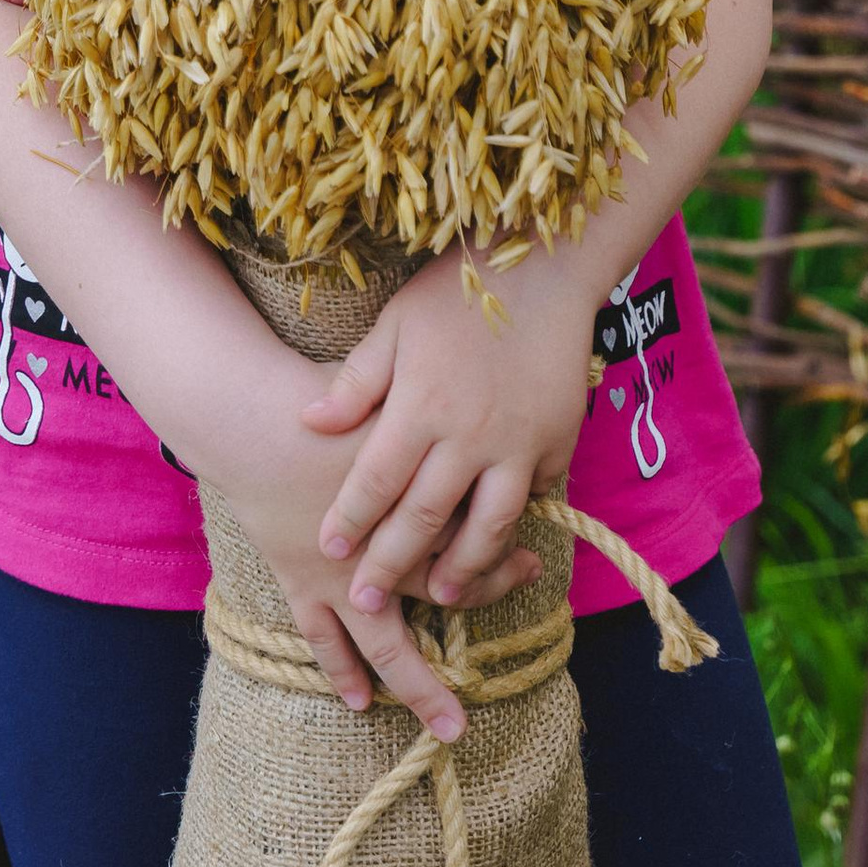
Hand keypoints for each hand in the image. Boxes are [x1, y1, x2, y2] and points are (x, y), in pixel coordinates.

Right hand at [188, 353, 485, 743]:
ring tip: (450, 724)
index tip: (532, 563)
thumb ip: (434, 415)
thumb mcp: (393, 395)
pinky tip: (361, 700)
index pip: (471, 543)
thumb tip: (483, 411)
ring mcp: (340, 577)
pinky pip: (324, 638)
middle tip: (522, 623)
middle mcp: (383, 552)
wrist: (254, 419)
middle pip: (445, 594)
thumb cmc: (324, 400)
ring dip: (419, 685)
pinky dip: (341, 669)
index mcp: (412, 504)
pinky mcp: (302, 583)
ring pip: (387, 644)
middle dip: (486, 604)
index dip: (504, 557)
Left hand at [301, 252, 594, 622]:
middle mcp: (470, 433)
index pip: (377, 479)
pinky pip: (534, 496)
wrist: (544, 266)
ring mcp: (519, 442)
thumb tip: (309, 420)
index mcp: (421, 404)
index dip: (352, 519)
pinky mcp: (558, 442)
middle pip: (425, 516)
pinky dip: (515, 525)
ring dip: (462, 569)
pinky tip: (497, 545)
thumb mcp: (395, 324)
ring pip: (489, 525)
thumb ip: (356, 381)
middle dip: (392, 563)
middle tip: (365, 599)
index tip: (330, 549)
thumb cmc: (456, 292)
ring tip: (440, 596)